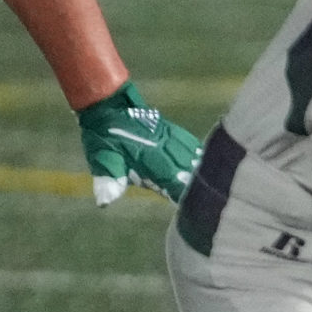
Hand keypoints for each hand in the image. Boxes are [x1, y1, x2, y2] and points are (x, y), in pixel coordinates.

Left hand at [76, 81, 198, 205]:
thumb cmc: (103, 138)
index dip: (183, 193)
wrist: (107, 106)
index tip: (192, 206)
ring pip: (193, 156)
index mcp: (148, 158)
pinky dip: (200, 154)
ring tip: (211, 183)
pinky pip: (192, 143)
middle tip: (207, 198)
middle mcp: (164, 148)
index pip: (173, 180)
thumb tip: (105, 202)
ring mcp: (170, 137)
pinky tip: (204, 161)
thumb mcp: (100, 159)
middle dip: (197, 184)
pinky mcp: (172, 129)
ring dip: (202, 169)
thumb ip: (108, 180)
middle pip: (188, 169)